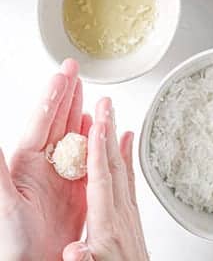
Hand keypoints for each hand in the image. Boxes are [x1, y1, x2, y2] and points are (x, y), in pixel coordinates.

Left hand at [0, 59, 89, 260]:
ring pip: (75, 137)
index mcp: (25, 163)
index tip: (63, 74)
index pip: (42, 120)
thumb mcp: (3, 200)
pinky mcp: (78, 193)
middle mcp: (43, 167)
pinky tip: (102, 130)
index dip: (53, 95)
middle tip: (74, 69)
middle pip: (58, 122)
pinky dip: (98, 142)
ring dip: (83, 114)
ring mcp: (61, 178)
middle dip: (67, 94)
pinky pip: (91, 160)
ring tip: (91, 94)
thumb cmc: (13, 242)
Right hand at [62, 98, 147, 260]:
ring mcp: (128, 212)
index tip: (98, 126)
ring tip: (110, 111)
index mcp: (107, 226)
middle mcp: (121, 214)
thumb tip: (74, 251)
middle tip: (104, 103)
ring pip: (122, 167)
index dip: (99, 153)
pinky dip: (127, 154)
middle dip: (108, 132)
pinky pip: (128, 177)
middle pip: (114, 165)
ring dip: (116, 137)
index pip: (101, 181)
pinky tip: (127, 138)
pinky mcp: (130, 213)